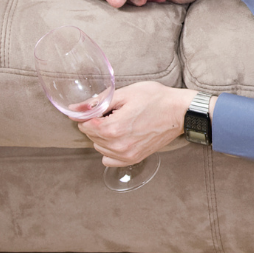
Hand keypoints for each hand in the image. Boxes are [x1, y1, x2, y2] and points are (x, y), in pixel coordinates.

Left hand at [77, 82, 193, 166]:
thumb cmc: (156, 99)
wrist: (180, 112)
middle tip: (116, 112)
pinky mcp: (134, 159)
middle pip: (91, 136)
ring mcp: (126, 155)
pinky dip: (110, 149)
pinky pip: (109, 159)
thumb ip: (97, 102)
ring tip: (122, 123)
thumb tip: (73, 109)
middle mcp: (117, 146)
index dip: (90, 113)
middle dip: (97, 123)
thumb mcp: (126, 93)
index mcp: (112, 128)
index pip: (83, 125)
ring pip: (99, 147)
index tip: (103, 107)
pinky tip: (122, 137)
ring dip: (103, 136)